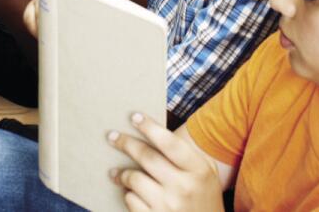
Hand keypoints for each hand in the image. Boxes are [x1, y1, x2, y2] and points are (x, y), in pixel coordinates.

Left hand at [108, 114, 223, 211]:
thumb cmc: (203, 199)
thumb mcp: (205, 175)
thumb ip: (186, 154)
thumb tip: (153, 131)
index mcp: (199, 171)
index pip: (170, 143)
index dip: (150, 127)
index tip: (134, 116)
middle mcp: (184, 187)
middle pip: (147, 157)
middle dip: (125, 143)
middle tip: (112, 136)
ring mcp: (168, 206)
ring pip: (134, 179)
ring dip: (122, 174)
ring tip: (116, 173)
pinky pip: (130, 200)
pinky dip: (128, 195)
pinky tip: (130, 193)